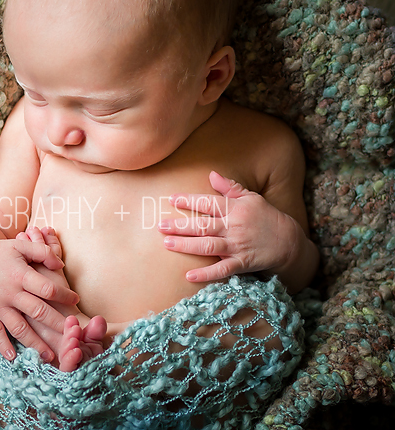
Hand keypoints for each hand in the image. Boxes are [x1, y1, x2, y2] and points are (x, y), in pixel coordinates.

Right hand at [0, 229, 79, 361]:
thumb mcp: (20, 245)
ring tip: (50, 356)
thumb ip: (43, 252)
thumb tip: (61, 266)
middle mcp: (9, 293)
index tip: (76, 300)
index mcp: (20, 275)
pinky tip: (13, 358)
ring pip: (19, 328)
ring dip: (35, 343)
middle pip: (38, 312)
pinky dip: (3, 345)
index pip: (47, 288)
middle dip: (57, 324)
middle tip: (72, 336)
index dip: (64, 295)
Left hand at [158, 171, 301, 282]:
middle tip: (160, 226)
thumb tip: (211, 174)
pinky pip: (222, 270)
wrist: (290, 243)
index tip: (171, 199)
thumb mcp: (251, 198)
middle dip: (180, 226)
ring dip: (186, 245)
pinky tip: (189, 276)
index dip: (189, 200)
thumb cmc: (267, 218)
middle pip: (203, 225)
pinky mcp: (242, 263)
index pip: (208, 203)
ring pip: (207, 246)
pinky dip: (206, 274)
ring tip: (167, 243)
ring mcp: (237, 246)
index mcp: (235, 209)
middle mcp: (234, 227)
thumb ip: (230, 187)